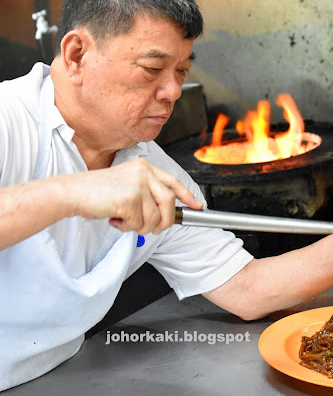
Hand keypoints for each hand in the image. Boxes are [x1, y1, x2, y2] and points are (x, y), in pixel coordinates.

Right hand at [68, 158, 201, 233]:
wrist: (72, 192)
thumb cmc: (97, 192)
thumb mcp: (127, 185)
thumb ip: (147, 194)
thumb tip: (166, 214)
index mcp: (144, 166)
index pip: (172, 182)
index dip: (186, 196)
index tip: (197, 206)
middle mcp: (143, 172)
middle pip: (168, 202)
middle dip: (164, 221)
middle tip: (152, 229)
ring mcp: (137, 184)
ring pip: (154, 217)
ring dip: (140, 226)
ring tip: (124, 221)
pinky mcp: (129, 199)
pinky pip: (138, 223)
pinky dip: (127, 227)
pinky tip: (115, 220)